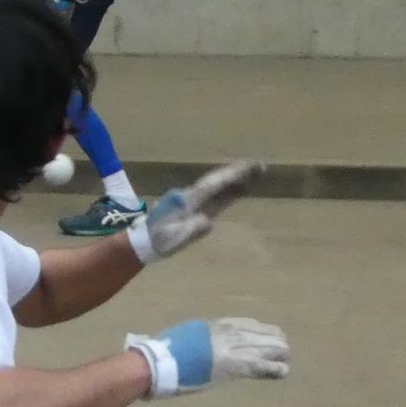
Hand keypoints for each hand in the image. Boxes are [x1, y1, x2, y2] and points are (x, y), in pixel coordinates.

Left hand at [125, 162, 263, 263]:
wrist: (144, 240)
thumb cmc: (159, 240)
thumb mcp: (173, 238)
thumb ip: (191, 230)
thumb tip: (208, 221)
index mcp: (188, 200)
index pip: (213, 185)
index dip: (232, 176)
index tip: (249, 168)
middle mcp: (192, 195)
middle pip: (218, 180)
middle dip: (238, 172)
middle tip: (261, 166)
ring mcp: (193, 199)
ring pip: (217, 185)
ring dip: (236, 178)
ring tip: (257, 173)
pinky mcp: (195, 206)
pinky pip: (216, 194)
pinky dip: (229, 189)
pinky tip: (240, 188)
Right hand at [125, 318, 290, 397]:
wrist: (163, 361)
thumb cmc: (168, 350)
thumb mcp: (189, 334)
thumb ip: (203, 337)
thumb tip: (206, 344)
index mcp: (218, 324)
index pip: (248, 324)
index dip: (261, 331)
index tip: (269, 335)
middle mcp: (230, 332)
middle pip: (262, 334)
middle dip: (274, 343)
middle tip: (282, 350)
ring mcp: (234, 348)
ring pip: (267, 348)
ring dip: (277, 355)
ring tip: (284, 360)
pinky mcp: (236, 366)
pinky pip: (262, 366)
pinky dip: (274, 369)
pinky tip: (283, 371)